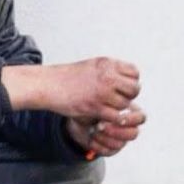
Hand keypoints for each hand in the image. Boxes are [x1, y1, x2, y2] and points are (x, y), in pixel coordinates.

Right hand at [1, 57, 140, 122]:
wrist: (49, 84)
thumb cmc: (68, 77)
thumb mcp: (92, 66)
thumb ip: (110, 71)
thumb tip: (127, 80)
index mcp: (107, 64)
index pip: (134, 72)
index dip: (131, 81)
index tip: (122, 87)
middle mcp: (107, 76)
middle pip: (134, 89)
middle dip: (129, 96)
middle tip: (118, 99)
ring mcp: (102, 91)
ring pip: (126, 104)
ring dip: (119, 109)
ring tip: (108, 108)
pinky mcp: (95, 106)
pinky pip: (116, 116)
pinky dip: (112, 119)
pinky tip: (104, 117)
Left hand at [66, 104, 146, 157]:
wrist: (79, 112)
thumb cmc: (92, 99)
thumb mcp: (100, 95)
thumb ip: (110, 97)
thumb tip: (116, 99)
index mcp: (131, 112)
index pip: (141, 118)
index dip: (131, 119)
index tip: (116, 115)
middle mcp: (128, 127)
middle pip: (133, 134)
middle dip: (117, 131)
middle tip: (100, 124)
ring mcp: (120, 139)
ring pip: (120, 144)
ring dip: (105, 138)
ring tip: (93, 129)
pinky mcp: (111, 148)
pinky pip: (109, 151)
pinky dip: (98, 145)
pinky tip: (91, 138)